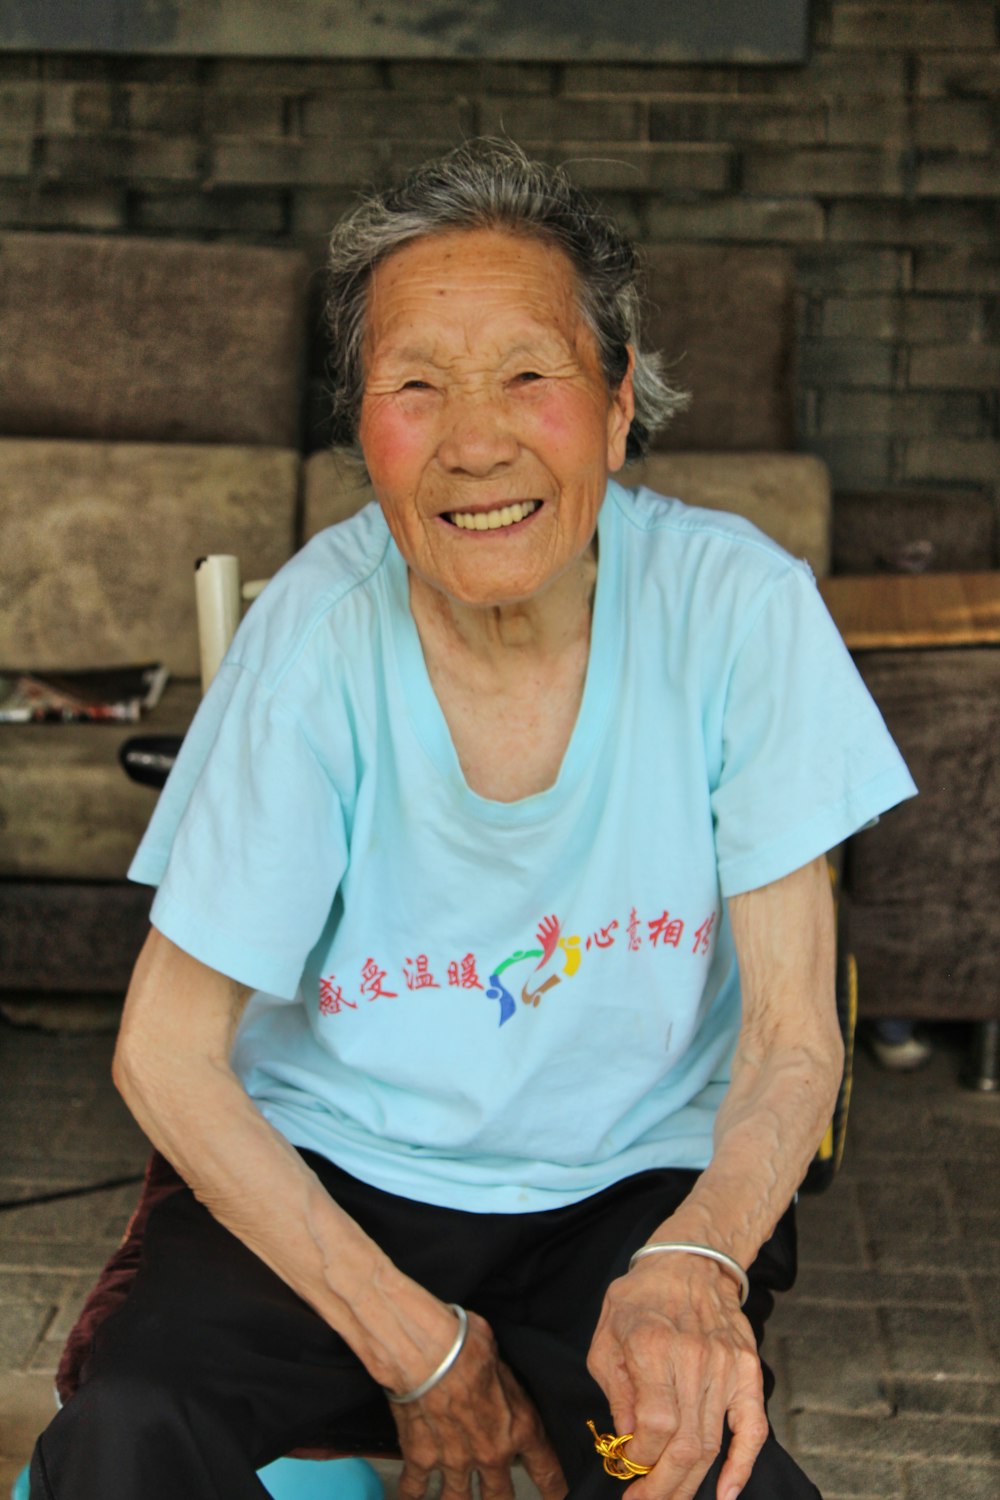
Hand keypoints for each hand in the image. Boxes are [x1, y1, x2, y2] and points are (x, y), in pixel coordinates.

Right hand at [391, 1308, 566, 1499]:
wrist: (430, 1353)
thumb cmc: (468, 1346)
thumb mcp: (501, 1360)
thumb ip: (502, 1381)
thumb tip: (494, 1371)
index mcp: (519, 1428)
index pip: (546, 1469)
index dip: (554, 1488)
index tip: (557, 1497)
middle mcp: (490, 1453)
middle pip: (501, 1496)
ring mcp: (455, 1461)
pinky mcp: (422, 1457)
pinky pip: (415, 1487)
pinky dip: (411, 1494)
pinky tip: (411, 1498)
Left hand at [586, 1256, 766, 1499]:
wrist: (690, 1262)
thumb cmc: (641, 1299)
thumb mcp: (607, 1335)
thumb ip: (616, 1390)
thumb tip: (628, 1439)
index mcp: (652, 1347)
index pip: (654, 1425)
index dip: (640, 1458)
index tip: (628, 1468)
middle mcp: (693, 1358)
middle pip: (685, 1444)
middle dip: (663, 1487)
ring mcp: (726, 1366)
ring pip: (713, 1443)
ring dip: (691, 1482)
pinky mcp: (748, 1370)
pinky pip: (752, 1428)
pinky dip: (743, 1464)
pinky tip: (727, 1491)